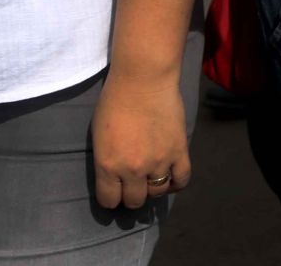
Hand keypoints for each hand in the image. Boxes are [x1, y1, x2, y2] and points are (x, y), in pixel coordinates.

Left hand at [90, 73, 189, 209]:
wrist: (143, 79)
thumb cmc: (114, 101)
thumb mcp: (98, 136)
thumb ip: (106, 160)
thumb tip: (114, 176)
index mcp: (108, 165)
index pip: (109, 201)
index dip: (111, 199)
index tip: (113, 193)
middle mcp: (133, 169)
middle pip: (134, 201)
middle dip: (131, 195)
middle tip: (133, 184)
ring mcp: (158, 162)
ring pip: (157, 192)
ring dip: (153, 188)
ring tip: (151, 177)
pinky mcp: (179, 152)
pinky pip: (182, 179)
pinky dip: (176, 183)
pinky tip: (171, 177)